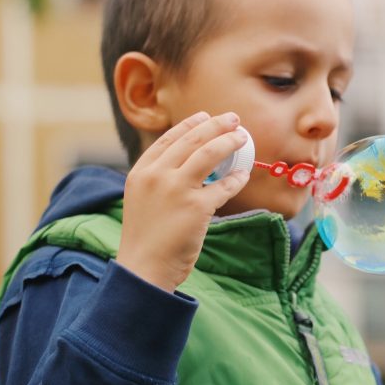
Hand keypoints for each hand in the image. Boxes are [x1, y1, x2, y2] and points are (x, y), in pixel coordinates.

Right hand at [117, 111, 249, 291]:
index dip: (190, 125)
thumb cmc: (145, 237)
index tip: (205, 117)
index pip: (169, 139)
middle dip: (215, 125)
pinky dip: (236, 178)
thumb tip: (185, 163)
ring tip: (242, 138)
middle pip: (192, 140)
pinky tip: (243, 174)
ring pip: (210, 154)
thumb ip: (158, 179)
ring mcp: (177, 189)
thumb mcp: (141, 199)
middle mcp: (157, 175)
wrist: (144, 267)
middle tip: (233, 119)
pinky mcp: (197, 207)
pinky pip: (224, 186)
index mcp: (141, 172)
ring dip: (229, 142)